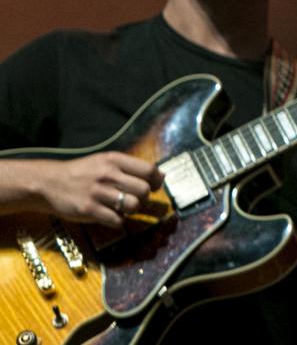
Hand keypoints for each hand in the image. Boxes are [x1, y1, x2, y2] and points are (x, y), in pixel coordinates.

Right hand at [27, 152, 161, 227]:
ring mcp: (97, 193)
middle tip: (135, 201)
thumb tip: (161, 177)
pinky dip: (118, 222)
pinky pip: (116, 220)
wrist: (49, 183)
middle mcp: (108, 175)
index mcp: (114, 160)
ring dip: (132, 211)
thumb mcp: (105, 161)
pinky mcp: (88, 210)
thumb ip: (131, 167)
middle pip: (143, 190)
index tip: (152, 187)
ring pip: (132, 206)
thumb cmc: (82, 173)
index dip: (155, 181)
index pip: (149, 170)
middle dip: (144, 199)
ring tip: (123, 209)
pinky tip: (110, 216)